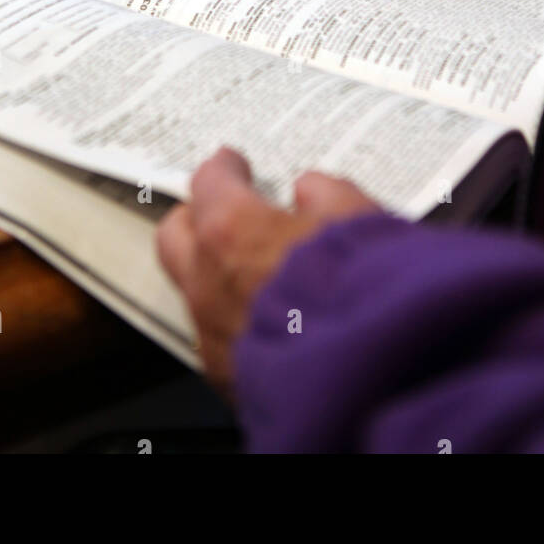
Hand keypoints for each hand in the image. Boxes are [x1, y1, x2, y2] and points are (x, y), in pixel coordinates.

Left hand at [157, 147, 379, 392]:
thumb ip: (327, 194)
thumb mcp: (357, 218)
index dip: (224, 169)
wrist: (367, 378)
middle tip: (220, 210)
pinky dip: (234, 319)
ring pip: (194, 291)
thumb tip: (312, 190)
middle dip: (196, 217)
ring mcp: (213, 334)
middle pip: (176, 235)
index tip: (232, 165)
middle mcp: (209, 282)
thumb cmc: (361, 294)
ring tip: (252, 268)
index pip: (209, 183)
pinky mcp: (227, 379)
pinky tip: (266, 317)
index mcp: (232, 231)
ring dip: (215, 274)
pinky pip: (218, 337)